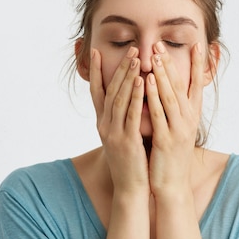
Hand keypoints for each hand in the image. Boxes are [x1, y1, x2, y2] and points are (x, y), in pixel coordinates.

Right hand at [90, 47, 149, 193]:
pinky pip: (131, 115)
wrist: (130, 189)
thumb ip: (122, 117)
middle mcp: (104, 126)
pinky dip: (136, 97)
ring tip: (137, 59)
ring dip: (128, 77)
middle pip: (110, 91)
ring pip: (119, 99)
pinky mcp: (126, 142)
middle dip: (120, 68)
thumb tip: (128, 97)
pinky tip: (142, 82)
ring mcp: (113, 134)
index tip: (95, 51)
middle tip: (130, 49)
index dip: (96, 71)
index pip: (97, 92)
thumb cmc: (130, 161)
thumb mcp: (122, 135)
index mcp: (102, 123)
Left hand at [145, 41, 204, 196]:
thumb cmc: (170, 155)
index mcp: (192, 116)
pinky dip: (154, 95)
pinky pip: (159, 113)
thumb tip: (170, 89)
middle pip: (181, 86)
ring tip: (154, 55)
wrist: (172, 185)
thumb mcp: (176, 128)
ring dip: (163, 74)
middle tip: (161, 44)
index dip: (198, 65)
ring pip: (171, 96)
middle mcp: (188, 120)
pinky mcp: (167, 140)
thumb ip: (174, 109)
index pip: (196, 85)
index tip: (197, 45)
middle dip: (170, 63)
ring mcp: (179, 129)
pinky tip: (148, 80)